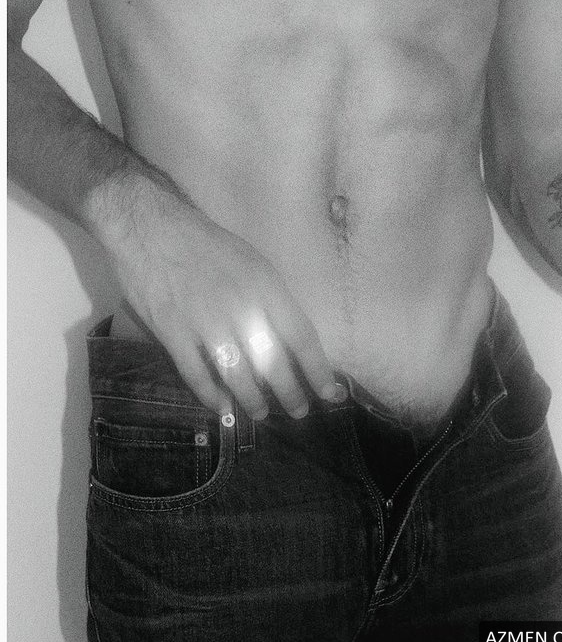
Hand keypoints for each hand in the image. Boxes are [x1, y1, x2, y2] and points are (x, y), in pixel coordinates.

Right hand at [104, 190, 342, 419]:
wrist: (150, 227)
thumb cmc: (206, 243)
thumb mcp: (251, 262)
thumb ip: (269, 299)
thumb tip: (284, 339)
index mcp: (265, 288)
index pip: (301, 336)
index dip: (318, 369)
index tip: (330, 392)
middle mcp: (241, 309)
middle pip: (274, 364)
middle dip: (290, 393)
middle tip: (298, 411)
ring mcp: (206, 325)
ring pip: (238, 377)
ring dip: (253, 401)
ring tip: (262, 414)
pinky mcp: (173, 335)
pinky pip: (197, 376)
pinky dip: (211, 396)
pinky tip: (221, 406)